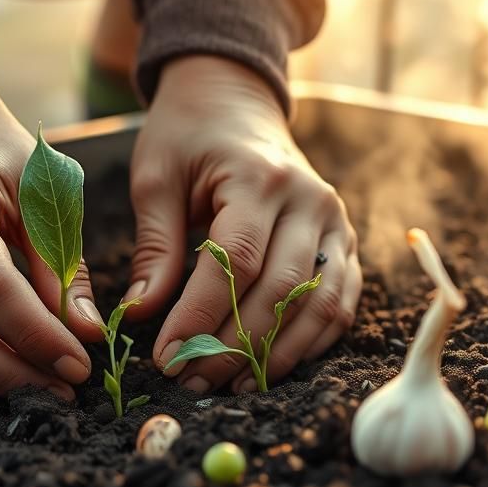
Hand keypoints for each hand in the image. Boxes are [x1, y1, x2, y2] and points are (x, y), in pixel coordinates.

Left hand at [127, 56, 360, 392]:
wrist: (236, 100)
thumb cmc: (188, 137)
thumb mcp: (156, 178)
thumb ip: (156, 247)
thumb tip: (142, 315)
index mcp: (258, 177)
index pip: (236, 261)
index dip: (201, 315)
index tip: (166, 355)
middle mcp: (309, 200)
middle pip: (280, 290)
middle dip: (234, 346)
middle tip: (191, 379)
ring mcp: (336, 222)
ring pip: (319, 305)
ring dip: (276, 354)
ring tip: (231, 386)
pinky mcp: (346, 242)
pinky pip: (340, 303)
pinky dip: (312, 342)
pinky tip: (272, 368)